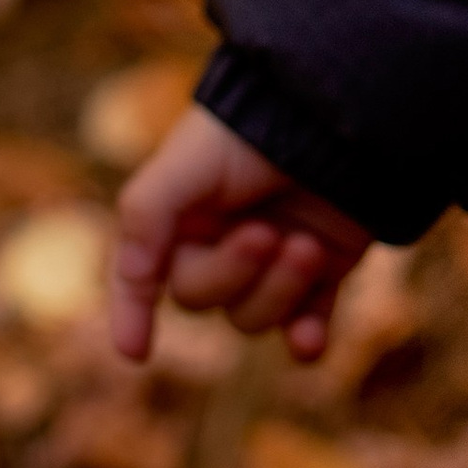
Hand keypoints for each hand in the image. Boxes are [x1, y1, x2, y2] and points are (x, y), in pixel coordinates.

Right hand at [109, 103, 373, 365]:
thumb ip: (145, 216)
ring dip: (281, 290)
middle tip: (269, 233)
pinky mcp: (321, 273)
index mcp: (179, 221)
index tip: (136, 352)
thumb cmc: (249, 132)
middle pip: (204, 300)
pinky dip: (306, 338)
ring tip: (308, 246)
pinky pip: (306, 328)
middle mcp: (220, 247)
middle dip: (235, 272)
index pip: (143, 277)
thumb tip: (131, 280)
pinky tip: (309, 341)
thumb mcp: (184, 163)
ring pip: (254, 318)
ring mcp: (271, 265)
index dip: (132, 313)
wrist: (336, 114)